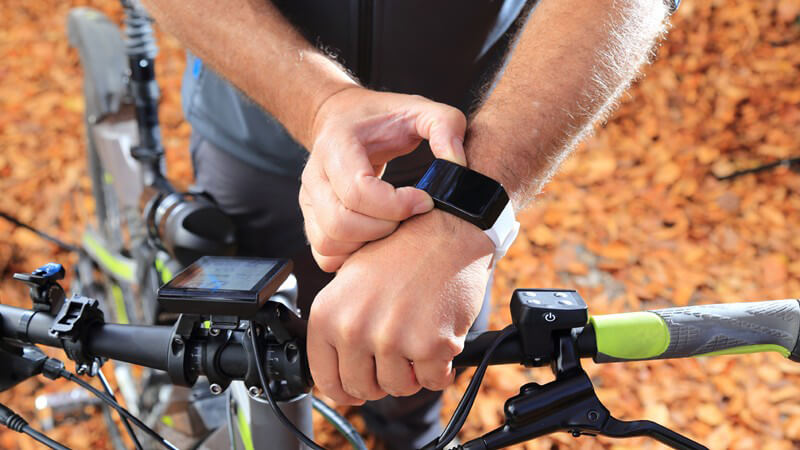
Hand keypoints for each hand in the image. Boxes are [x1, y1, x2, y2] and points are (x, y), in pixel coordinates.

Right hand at [299, 87, 467, 271]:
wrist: (343, 118)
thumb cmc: (382, 117)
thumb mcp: (419, 109)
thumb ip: (445, 125)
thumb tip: (456, 164)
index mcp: (336, 145)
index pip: (357, 191)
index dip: (396, 205)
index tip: (424, 201)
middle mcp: (314, 176)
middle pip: (340, 223)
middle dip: (384, 229)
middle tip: (410, 217)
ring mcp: (309, 202)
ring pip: (329, 244)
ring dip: (368, 245)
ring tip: (395, 226)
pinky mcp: (312, 221)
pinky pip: (324, 255)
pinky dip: (352, 256)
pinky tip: (376, 238)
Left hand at [307, 210, 493, 403]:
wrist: (445, 232)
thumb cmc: (400, 253)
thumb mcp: (350, 281)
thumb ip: (339, 324)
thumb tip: (337, 369)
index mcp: (328, 314)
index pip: (326, 378)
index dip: (345, 390)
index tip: (357, 390)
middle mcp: (354, 328)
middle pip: (363, 388)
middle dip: (382, 381)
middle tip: (397, 359)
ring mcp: (392, 338)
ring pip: (399, 387)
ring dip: (412, 373)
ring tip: (419, 341)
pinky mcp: (430, 345)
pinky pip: (432, 381)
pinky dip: (440, 368)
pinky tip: (440, 341)